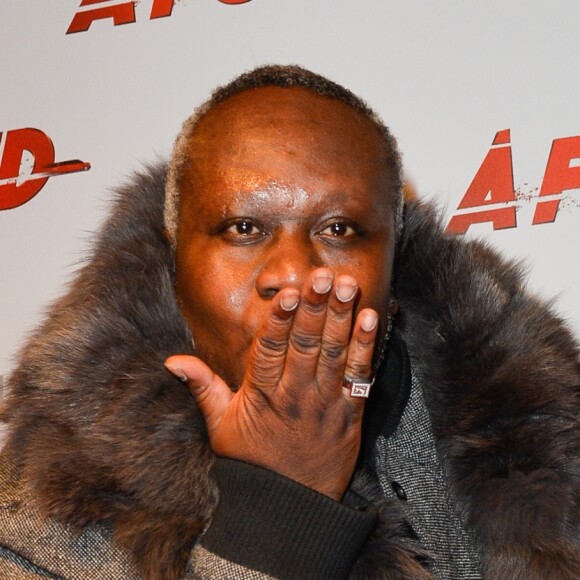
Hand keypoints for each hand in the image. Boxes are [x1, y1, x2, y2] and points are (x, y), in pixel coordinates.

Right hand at [165, 268, 378, 500]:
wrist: (290, 506)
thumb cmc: (252, 462)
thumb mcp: (220, 426)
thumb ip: (202, 387)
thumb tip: (172, 361)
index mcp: (262, 394)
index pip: (271, 349)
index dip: (280, 320)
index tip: (288, 293)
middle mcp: (294, 394)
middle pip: (305, 344)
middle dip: (315, 307)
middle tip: (323, 275)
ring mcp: (324, 402)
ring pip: (333, 352)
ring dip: (341, 317)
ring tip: (346, 285)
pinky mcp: (349, 412)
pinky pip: (358, 375)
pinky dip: (364, 346)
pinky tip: (369, 318)